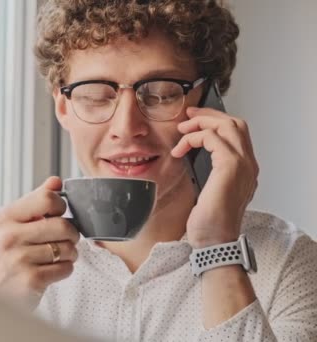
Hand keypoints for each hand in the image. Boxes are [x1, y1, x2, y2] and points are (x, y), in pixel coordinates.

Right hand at [0, 176, 79, 308]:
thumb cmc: (8, 254)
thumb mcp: (15, 223)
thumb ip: (36, 201)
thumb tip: (56, 181)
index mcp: (6, 217)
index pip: (47, 198)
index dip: (60, 207)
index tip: (57, 215)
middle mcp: (9, 236)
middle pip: (62, 225)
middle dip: (71, 234)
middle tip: (65, 239)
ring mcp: (19, 259)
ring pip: (67, 248)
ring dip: (69, 253)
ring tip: (57, 256)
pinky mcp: (30, 280)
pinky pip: (66, 268)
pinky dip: (65, 269)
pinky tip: (52, 269)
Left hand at [171, 107, 258, 248]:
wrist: (214, 241)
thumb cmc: (209, 223)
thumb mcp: (211, 191)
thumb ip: (211, 173)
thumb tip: (194, 157)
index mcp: (246, 170)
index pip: (237, 134)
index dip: (216, 122)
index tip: (194, 122)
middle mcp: (249, 165)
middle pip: (235, 124)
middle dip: (209, 115)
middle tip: (188, 116)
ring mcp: (243, 165)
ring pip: (227, 125)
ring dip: (201, 123)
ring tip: (182, 130)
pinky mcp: (230, 167)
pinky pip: (212, 138)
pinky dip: (194, 138)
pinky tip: (181, 149)